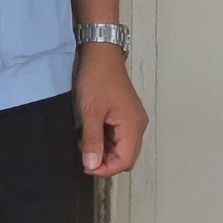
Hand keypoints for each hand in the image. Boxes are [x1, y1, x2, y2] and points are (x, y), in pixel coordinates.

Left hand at [75, 45, 145, 176]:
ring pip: (121, 147)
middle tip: (84, 156)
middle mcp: (137, 125)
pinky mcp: (125, 115)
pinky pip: (118, 136)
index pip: (125, 160)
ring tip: (84, 143)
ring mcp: (132, 119)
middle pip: (126, 156)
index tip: (86, 167)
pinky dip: (105, 140)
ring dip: (104, 150)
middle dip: (105, 161)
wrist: (101, 53)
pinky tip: (89, 134)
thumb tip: (92, 166)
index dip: (106, 169)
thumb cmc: (96, 80)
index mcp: (133, 126)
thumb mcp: (90, 112)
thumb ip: (92, 141)